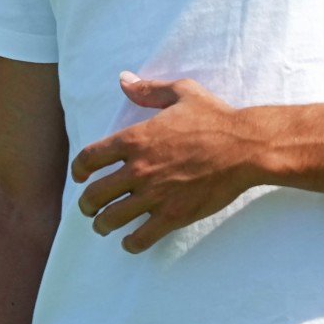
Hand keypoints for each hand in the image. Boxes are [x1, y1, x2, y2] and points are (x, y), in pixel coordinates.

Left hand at [70, 72, 261, 253]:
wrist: (246, 147)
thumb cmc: (215, 118)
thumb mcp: (182, 92)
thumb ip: (148, 90)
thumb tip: (123, 80)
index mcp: (136, 139)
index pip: (89, 158)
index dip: (78, 169)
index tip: (79, 176)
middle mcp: (138, 169)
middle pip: (94, 194)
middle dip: (86, 204)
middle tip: (88, 207)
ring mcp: (155, 195)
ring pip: (111, 219)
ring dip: (102, 225)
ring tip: (103, 225)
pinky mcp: (173, 216)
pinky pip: (141, 238)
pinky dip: (130, 243)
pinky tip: (130, 241)